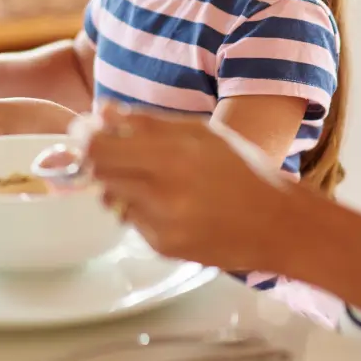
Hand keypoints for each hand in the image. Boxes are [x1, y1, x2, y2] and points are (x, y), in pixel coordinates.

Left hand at [83, 105, 296, 270]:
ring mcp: (161, 224)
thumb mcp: (200, 132)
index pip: (99, 148)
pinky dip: (141, 210)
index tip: (82, 133)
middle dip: (95, 161)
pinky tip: (171, 206)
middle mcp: (164, 192)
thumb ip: (147, 123)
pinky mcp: (163, 247)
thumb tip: (102, 112)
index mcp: (173, 155)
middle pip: (98, 174)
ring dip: (119, 186)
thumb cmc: (243, 170)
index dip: (83, 138)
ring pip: (111, 199)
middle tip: (106, 153)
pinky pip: (132, 222)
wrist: (279, 224)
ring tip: (151, 179)